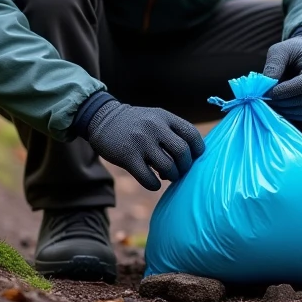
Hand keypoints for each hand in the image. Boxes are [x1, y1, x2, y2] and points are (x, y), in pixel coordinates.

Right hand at [86, 101, 204, 190]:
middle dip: (185, 166)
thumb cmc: (135, 124)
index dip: (198, 150)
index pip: (192, 134)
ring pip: (168, 167)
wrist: (103, 119)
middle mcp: (154, 127)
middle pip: (182, 152)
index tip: (193, 158)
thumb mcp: (155, 117)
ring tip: (167, 175)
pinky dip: (154, 185)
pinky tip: (153, 182)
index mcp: (164, 117)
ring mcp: (141, 141)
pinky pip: (148, 178)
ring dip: (171, 176)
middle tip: (179, 170)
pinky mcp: (127, 156)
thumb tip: (193, 157)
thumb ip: (173, 131)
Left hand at [262, 34, 301, 120]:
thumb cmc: (294, 50)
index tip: (266, 92)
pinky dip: (292, 114)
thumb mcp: (281, 50)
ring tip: (270, 103)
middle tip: (264, 99)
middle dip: (283, 102)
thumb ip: (273, 65)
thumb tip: (265, 86)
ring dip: (286, 110)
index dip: (285, 91)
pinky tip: (280, 106)